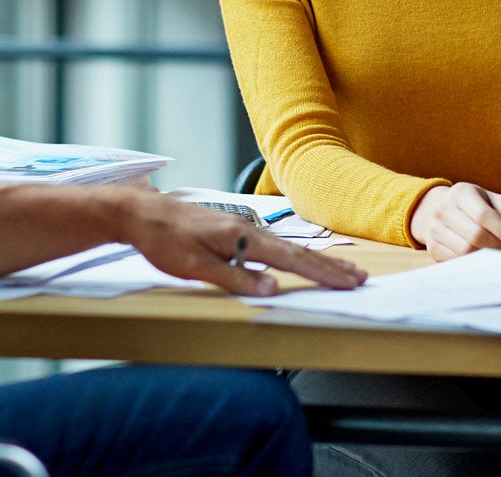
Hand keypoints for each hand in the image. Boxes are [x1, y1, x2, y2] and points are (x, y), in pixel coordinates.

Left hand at [119, 190, 366, 296]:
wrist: (140, 212)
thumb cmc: (163, 240)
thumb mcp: (194, 266)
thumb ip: (234, 278)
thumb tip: (273, 287)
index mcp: (241, 237)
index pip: (290, 260)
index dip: (321, 273)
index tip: (349, 282)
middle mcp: (247, 229)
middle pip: (296, 252)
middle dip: (329, 267)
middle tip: (360, 277)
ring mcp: (241, 229)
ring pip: (286, 249)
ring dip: (315, 262)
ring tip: (341, 270)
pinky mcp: (233, 232)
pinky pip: (272, 247)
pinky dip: (294, 256)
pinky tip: (298, 261)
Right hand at [410, 182, 500, 258]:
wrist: (443, 210)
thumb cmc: (475, 206)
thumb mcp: (495, 201)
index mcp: (461, 192)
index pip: (484, 215)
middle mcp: (443, 209)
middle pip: (475, 235)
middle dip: (498, 247)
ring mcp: (435, 229)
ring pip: (465, 251)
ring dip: (487, 258)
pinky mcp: (433, 248)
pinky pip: (456, 261)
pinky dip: (474, 264)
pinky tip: (484, 260)